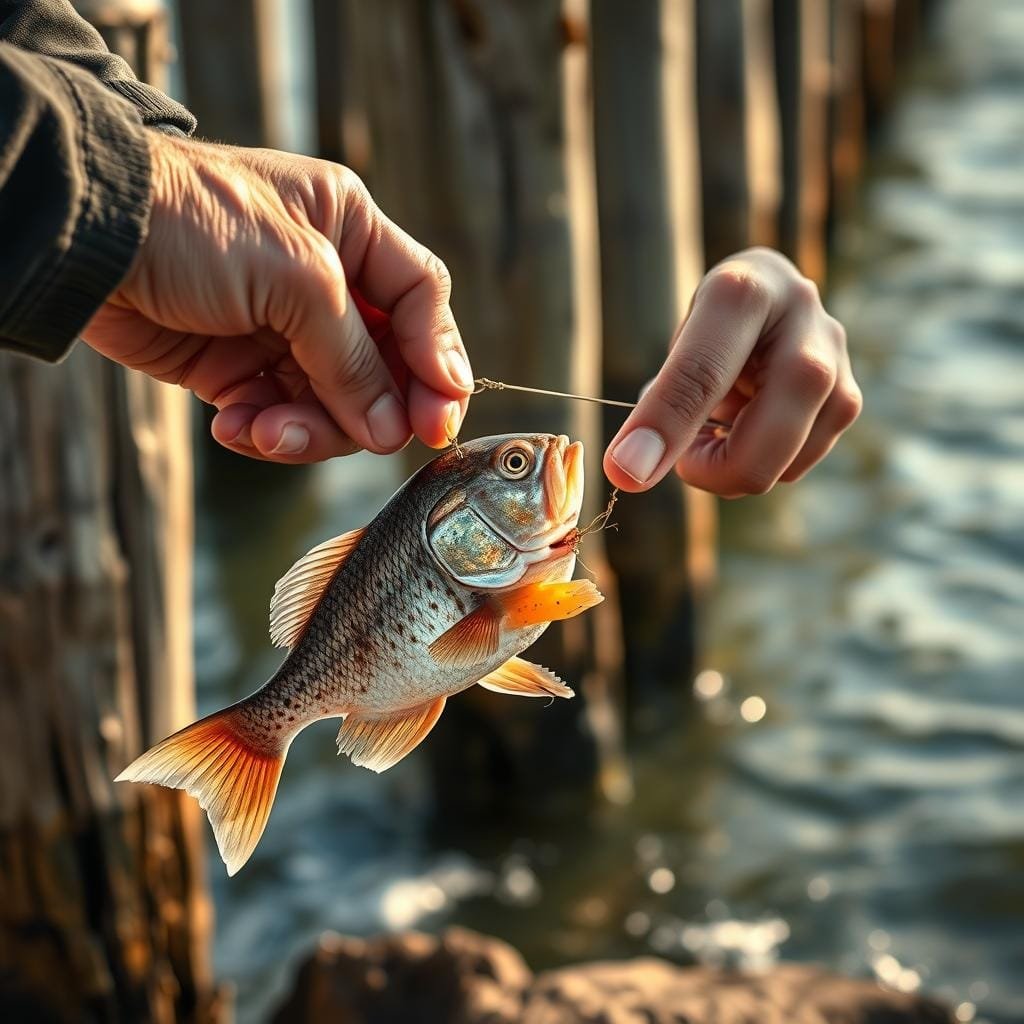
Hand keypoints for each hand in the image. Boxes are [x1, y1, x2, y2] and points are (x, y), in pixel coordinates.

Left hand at [83, 133, 472, 460]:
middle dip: (368, 409)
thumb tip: (392, 432)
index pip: (421, 301)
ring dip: (307, 430)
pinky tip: (231, 425)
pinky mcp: (239, 369)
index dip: (439, 361)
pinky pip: (279, 418)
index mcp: (350, 232)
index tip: (439, 420)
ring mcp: (282, 330)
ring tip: (264, 431)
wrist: (82, 240)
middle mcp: (324, 283)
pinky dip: (262, 432)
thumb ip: (353, 357)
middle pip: (382, 367)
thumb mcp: (298, 277)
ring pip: (333, 404)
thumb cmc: (194, 222)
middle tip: (365, 441)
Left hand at [603, 248, 861, 496]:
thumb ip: (661, 402)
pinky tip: (752, 424)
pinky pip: (793, 469)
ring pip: (778, 467)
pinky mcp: (849, 399)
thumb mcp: (678, 347)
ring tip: (721, 421)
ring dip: (732, 466)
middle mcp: (802, 320)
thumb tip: (629, 470)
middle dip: (710, 472)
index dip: (662, 429)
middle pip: (761, 444)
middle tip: (682, 455)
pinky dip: (760, 463)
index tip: (625, 472)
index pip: (701, 374)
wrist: (773, 299)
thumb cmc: (712, 329)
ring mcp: (836, 360)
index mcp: (742, 292)